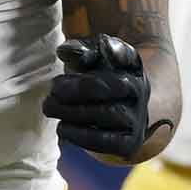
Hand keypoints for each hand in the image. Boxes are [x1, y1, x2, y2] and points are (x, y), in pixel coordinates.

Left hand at [43, 34, 160, 160]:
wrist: (116, 111)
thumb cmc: (96, 78)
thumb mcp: (89, 59)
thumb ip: (78, 50)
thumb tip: (63, 52)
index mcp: (132, 65)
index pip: (127, 54)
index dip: (116, 50)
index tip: (103, 47)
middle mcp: (140, 89)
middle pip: (115, 86)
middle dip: (81, 87)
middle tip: (54, 88)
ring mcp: (137, 117)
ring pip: (109, 114)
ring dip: (75, 111)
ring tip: (50, 107)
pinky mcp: (129, 143)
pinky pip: (107, 142)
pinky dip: (82, 136)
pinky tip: (62, 128)